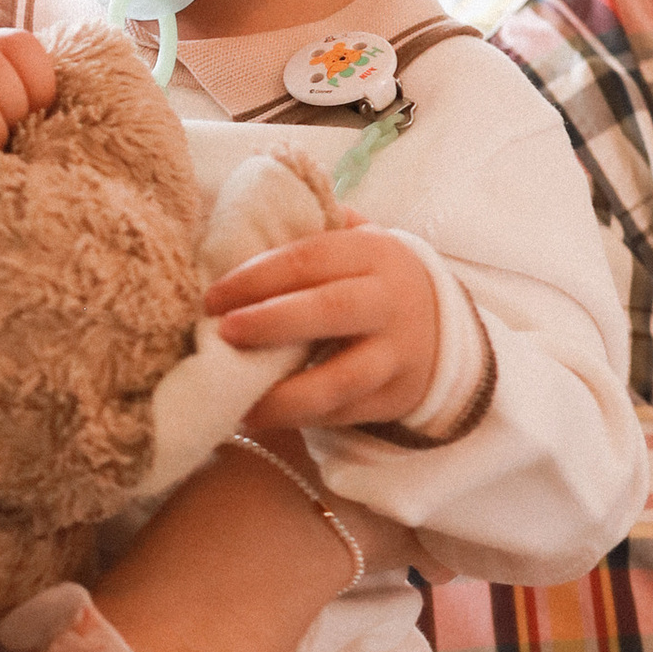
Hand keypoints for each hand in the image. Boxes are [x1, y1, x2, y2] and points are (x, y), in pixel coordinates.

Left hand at [201, 211, 441, 432]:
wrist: (438, 326)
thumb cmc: (367, 280)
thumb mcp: (352, 244)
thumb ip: (305, 233)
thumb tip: (230, 233)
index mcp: (373, 253)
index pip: (311, 257)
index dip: (259, 276)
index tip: (213, 296)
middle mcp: (389, 301)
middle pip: (331, 309)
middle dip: (272, 322)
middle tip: (225, 333)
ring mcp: (396, 353)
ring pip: (342, 378)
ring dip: (286, 393)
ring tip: (240, 401)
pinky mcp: (394, 396)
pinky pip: (344, 413)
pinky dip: (301, 417)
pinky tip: (260, 415)